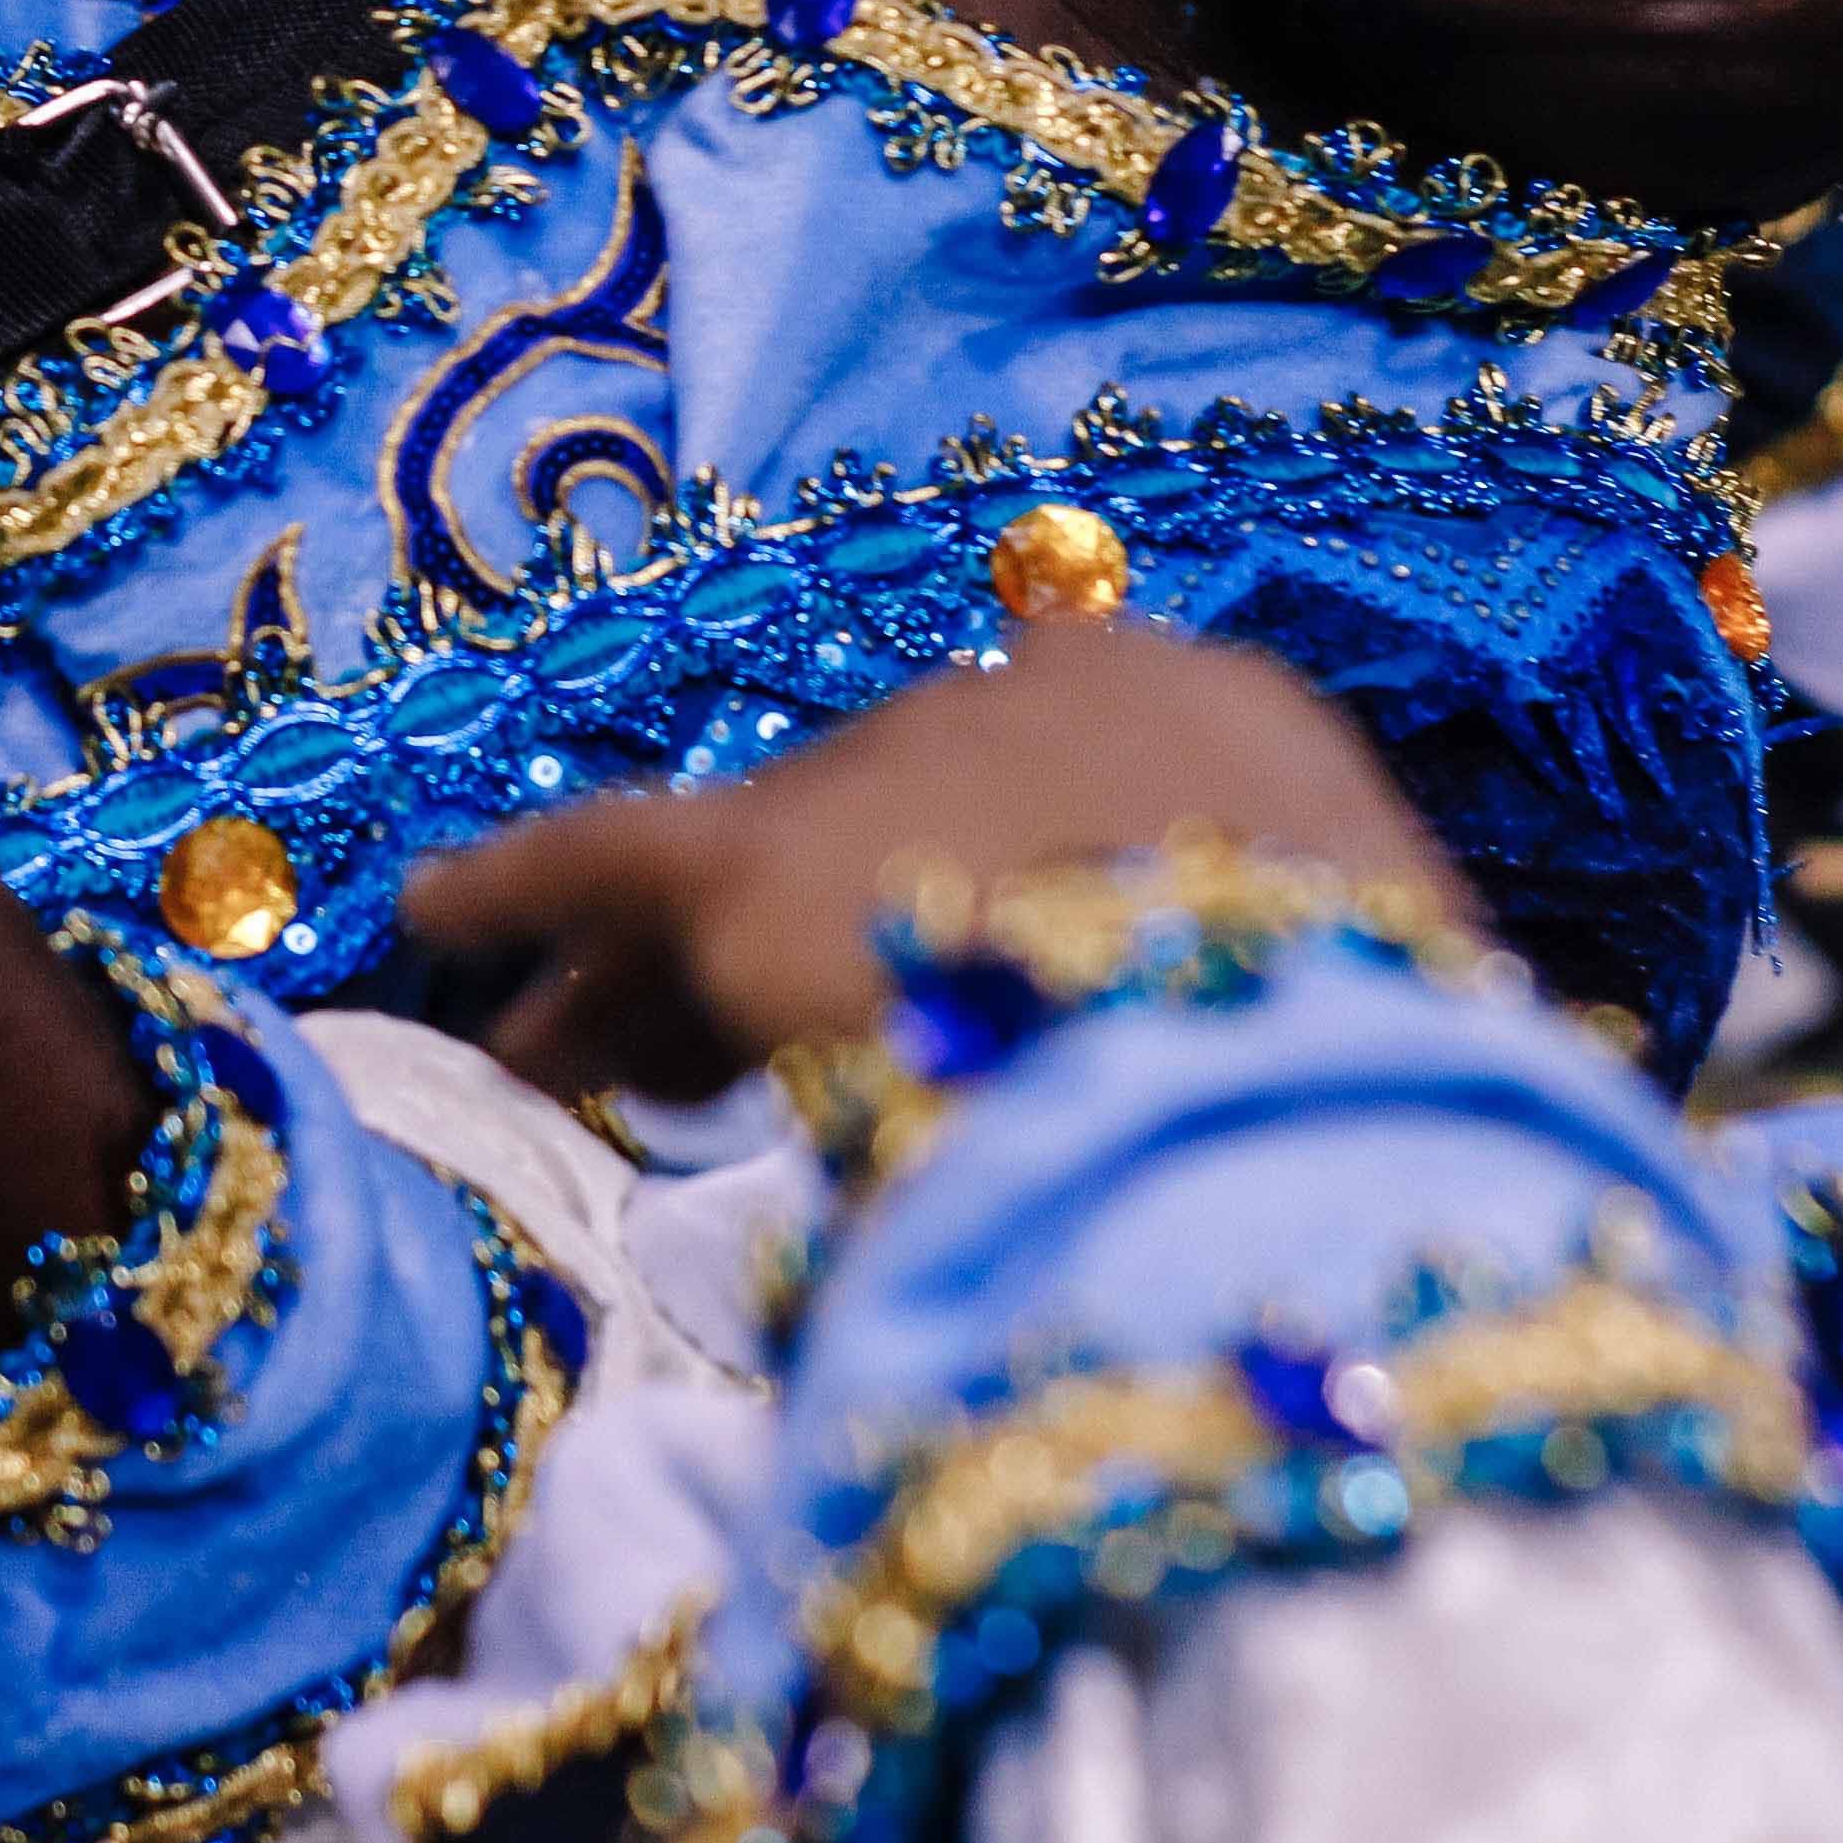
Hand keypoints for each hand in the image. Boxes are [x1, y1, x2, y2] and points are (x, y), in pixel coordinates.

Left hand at [406, 617, 1470, 1103]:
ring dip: (638, 992)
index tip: (951, 995)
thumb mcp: (1402, 1039)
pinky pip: (595, 862)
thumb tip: (1314, 1136)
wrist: (1328, 1058)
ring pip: (730, 887)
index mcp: (1224, 733)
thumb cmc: (1409, 1080)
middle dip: (790, 978)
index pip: (1056, 812)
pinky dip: (513, 889)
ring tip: (536, 1067)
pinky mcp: (762, 866)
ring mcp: (897, 774)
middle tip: (701, 1079)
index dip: (980, 921)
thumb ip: (1299, 1052)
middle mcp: (1038, 706)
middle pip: (873, 854)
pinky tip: (433, 909)